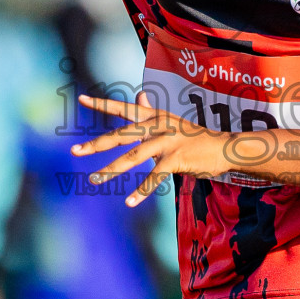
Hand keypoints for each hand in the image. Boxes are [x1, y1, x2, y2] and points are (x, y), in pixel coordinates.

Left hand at [72, 92, 231, 206]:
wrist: (224, 148)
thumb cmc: (195, 137)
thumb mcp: (171, 122)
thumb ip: (151, 112)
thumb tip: (139, 96)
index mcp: (154, 116)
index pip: (123, 108)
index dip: (102, 104)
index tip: (80, 100)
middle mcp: (158, 125)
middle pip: (121, 134)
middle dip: (96, 144)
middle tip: (75, 151)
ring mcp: (167, 141)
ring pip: (133, 157)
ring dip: (111, 170)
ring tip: (94, 180)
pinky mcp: (176, 158)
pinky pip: (154, 177)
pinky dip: (141, 191)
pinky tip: (129, 201)